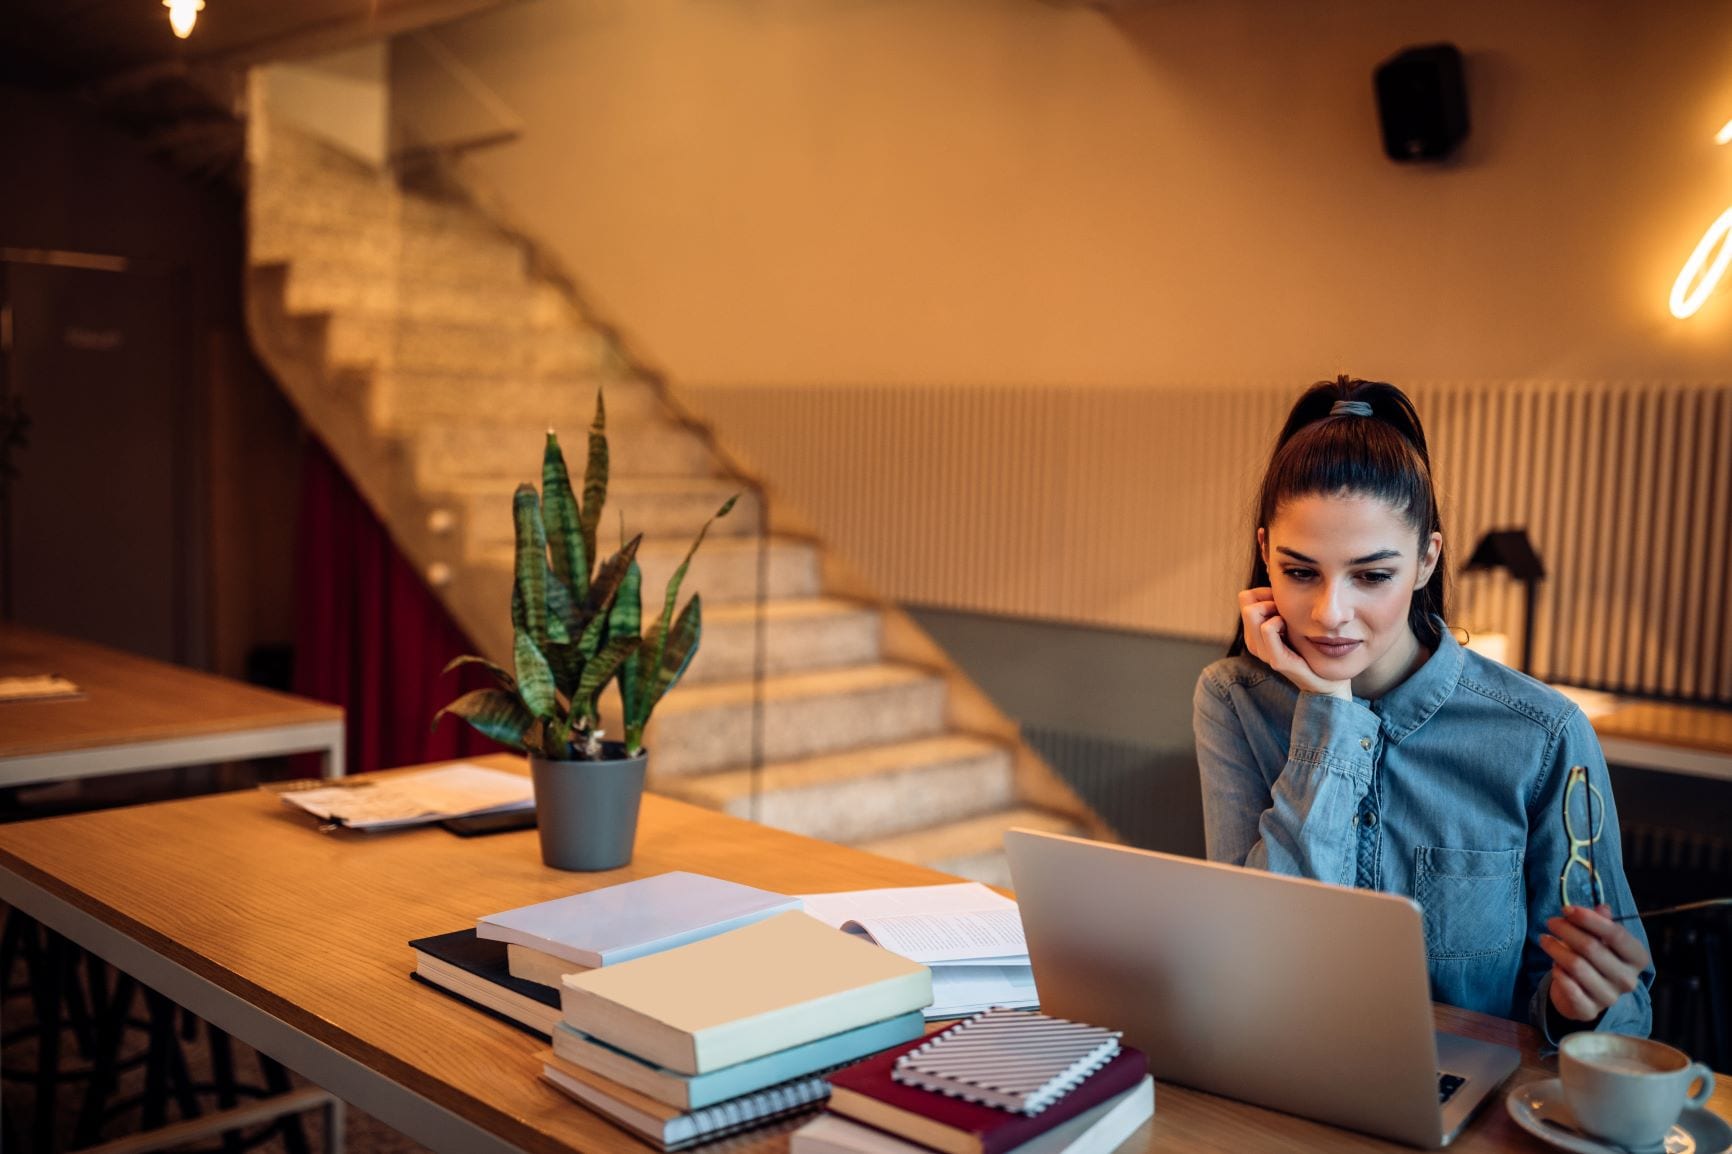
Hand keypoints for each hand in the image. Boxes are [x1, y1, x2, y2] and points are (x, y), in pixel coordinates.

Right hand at [1238, 587, 1350, 698]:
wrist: (1326, 678)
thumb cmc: (1310, 645)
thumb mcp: (1292, 620)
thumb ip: (1280, 605)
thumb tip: (1277, 579)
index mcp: (1254, 633)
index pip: (1245, 597)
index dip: (1263, 593)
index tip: (1282, 602)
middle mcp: (1254, 642)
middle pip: (1245, 600)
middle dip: (1267, 598)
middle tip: (1285, 609)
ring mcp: (1263, 652)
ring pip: (1252, 611)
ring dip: (1273, 608)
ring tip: (1287, 619)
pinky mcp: (1276, 660)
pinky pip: (1267, 628)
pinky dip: (1278, 621)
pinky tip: (1288, 627)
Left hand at [1542, 904, 1650, 1021]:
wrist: (1584, 994)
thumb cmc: (1594, 958)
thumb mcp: (1601, 938)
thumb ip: (1601, 922)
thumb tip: (1602, 908)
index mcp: (1637, 958)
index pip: (1616, 934)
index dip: (1589, 919)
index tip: (1567, 909)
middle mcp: (1628, 979)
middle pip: (1592, 948)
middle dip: (1567, 930)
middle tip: (1551, 922)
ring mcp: (1610, 997)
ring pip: (1577, 966)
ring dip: (1556, 949)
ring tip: (1545, 940)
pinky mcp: (1589, 1010)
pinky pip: (1569, 988)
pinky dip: (1558, 974)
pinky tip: (1554, 966)